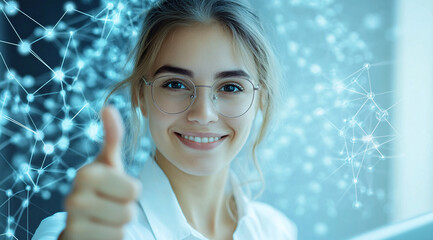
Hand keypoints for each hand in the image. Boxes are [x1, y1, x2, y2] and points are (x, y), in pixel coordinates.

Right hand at [59, 106, 140, 239]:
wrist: (81, 219)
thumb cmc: (101, 187)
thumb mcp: (109, 163)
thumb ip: (112, 137)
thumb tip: (108, 106)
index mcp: (86, 174)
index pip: (134, 190)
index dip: (131, 191)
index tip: (115, 188)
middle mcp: (73, 198)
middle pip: (129, 211)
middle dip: (126, 209)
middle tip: (111, 204)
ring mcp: (72, 223)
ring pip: (122, 228)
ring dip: (119, 224)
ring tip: (105, 217)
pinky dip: (111, 238)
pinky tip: (99, 230)